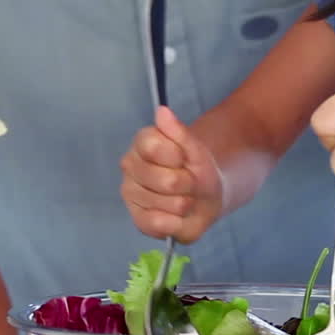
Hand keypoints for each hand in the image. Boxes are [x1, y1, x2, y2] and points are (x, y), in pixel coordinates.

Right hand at [120, 106, 228, 243]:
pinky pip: (158, 223)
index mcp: (141, 143)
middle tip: (189, 182)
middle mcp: (129, 167)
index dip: (178, 156)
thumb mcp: (196, 150)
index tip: (185, 159)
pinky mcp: (137, 219)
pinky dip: (176, 221)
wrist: (204, 195)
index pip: (153, 147)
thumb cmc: (197, 169)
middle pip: (166, 180)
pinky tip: (177, 215)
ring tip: (185, 199)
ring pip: (165, 203)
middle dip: (188, 183)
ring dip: (185, 203)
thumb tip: (162, 111)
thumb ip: (180, 133)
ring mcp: (131, 194)